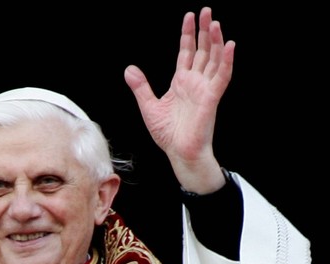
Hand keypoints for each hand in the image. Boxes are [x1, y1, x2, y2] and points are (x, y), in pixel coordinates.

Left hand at [124, 6, 234, 193]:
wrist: (179, 153)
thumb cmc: (168, 134)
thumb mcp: (149, 107)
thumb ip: (141, 87)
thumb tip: (129, 69)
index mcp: (181, 82)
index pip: (186, 52)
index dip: (187, 34)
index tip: (189, 16)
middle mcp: (195, 82)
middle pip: (203, 50)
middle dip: (204, 31)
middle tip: (207, 10)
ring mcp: (204, 89)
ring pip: (214, 59)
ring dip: (216, 41)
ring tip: (215, 22)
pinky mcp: (211, 99)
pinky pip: (222, 77)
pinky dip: (226, 62)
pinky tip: (229, 46)